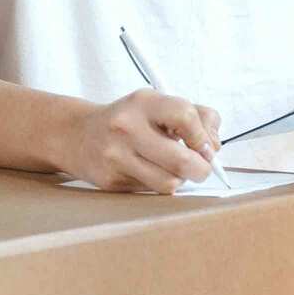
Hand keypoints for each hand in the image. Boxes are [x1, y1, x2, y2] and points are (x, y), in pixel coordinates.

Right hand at [63, 89, 221, 192]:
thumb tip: (214, 147)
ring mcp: (117, 157)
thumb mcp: (159, 104)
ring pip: (169, 182)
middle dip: (201, 168)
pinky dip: (159, 183)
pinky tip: (150, 171)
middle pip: (182, 160)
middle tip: (201, 166)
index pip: (185, 116)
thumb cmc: (130, 120)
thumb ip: (197, 116)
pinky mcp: (112, 181)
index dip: (204, 136)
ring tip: (173, 168)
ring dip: (180, 179)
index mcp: (143, 103)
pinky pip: (152, 191)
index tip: (207, 145)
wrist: (78, 135)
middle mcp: (127, 128)